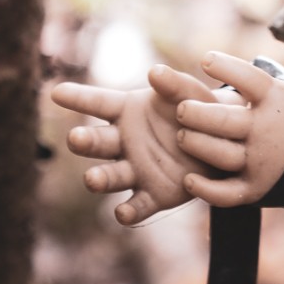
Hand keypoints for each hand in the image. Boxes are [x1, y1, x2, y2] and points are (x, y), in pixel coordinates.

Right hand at [51, 64, 219, 224]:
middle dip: (85, 141)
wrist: (227, 145)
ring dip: (98, 178)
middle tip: (77, 138)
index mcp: (129, 112)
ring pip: (110, 176)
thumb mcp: (192, 94)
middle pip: (98, 142)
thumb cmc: (201, 113)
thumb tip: (155, 72)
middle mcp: (124, 143)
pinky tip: (123, 212)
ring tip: (92, 178)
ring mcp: (136, 171)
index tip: (57, 92)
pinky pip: (136, 206)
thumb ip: (175, 84)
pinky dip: (127, 212)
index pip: (98, 103)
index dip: (78, 97)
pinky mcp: (154, 196)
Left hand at [177, 52, 283, 206]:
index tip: (205, 60)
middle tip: (181, 109)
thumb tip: (211, 62)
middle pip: (224, 120)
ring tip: (182, 136)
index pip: (249, 79)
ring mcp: (262, 161)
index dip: (226, 67)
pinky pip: (225, 194)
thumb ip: (252, 84)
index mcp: (277, 100)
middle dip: (196, 113)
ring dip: (196, 144)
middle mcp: (269, 129)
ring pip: (219, 155)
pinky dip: (205, 188)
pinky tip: (189, 179)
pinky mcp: (257, 189)